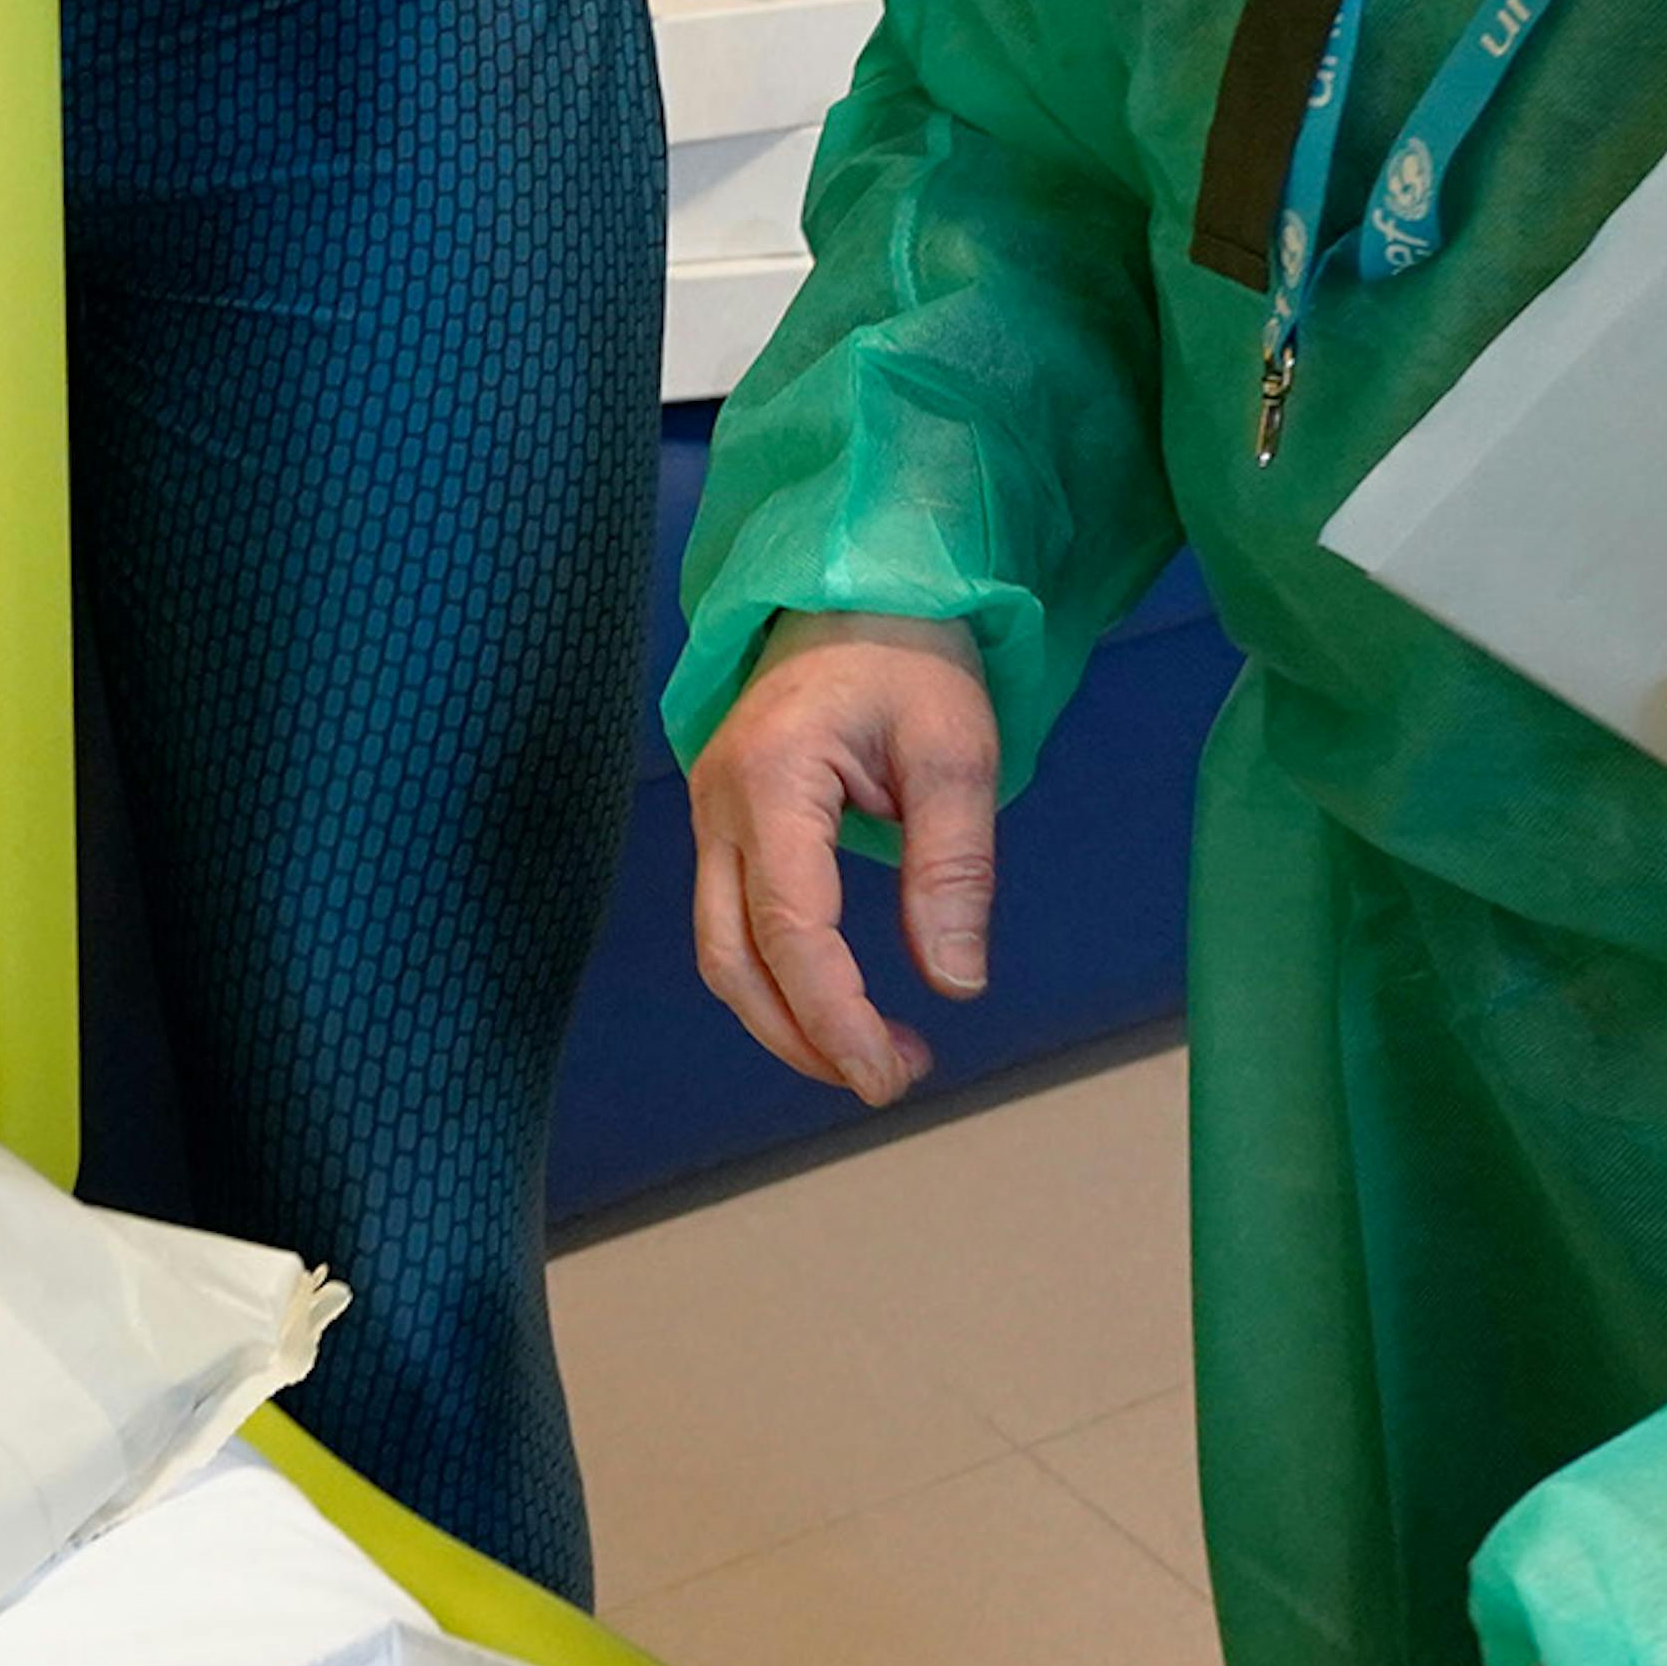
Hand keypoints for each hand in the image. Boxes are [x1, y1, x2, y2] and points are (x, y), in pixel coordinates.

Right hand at [690, 612, 998, 1103]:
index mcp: (772, 777)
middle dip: (804, 1038)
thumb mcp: (956, 751)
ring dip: (788, 1020)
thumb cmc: (910, 655)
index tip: (888, 1075)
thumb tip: (956, 984)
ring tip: (875, 1053)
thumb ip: (953, 867)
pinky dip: (780, 981)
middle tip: (891, 1079)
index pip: (790, 928)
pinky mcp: (726, 827)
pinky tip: (841, 1002)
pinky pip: (734, 925)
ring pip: (723, 953)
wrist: (855, 586)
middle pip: (732, 959)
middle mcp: (719, 804)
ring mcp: (711, 816)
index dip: (834, 1017)